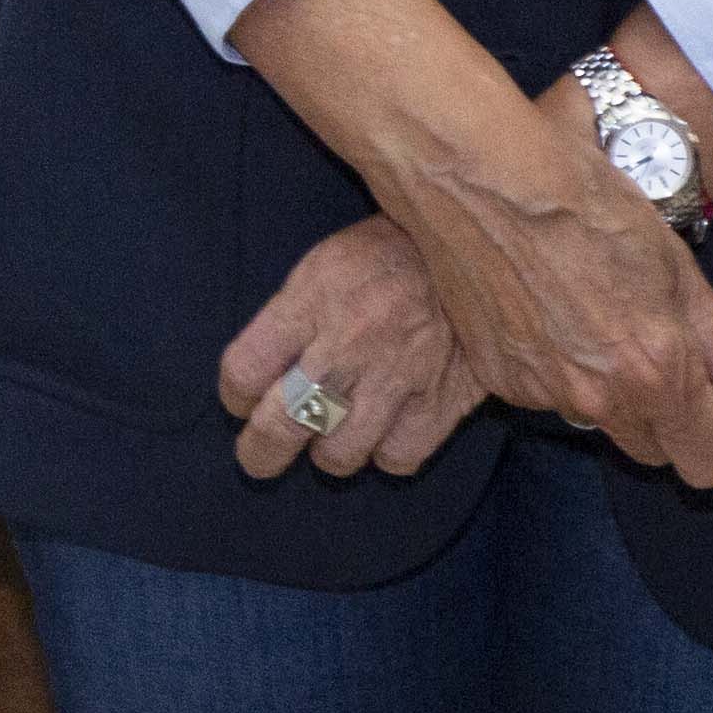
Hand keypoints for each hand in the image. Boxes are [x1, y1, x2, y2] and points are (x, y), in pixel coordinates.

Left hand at [214, 215, 489, 481]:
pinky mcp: (439, 404)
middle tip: (259, 456)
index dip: (235, 396)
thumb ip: (291, 314)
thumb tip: (261, 370)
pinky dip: (385, 454)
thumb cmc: (390, 255)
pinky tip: (383, 434)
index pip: (245, 370)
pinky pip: (395, 458)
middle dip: (260, 451)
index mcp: (311, 300)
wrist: (478, 254)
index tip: (241, 401)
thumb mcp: (326, 262)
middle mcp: (346, 344)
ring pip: (337, 454)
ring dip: (327, 452)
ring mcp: (394, 379)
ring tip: (332, 437)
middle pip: (281, 424)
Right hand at [229, 0, 712, 485]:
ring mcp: (539, 392)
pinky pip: (543, 395)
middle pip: (652, 449)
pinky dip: (554, 367)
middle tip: (654, 342)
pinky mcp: (495, 378)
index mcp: (656, 372)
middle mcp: (597, 398)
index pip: (707, 462)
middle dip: (664, 413)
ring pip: (594, 419)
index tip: (710, 392)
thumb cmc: (584, 201)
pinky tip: (545, 308)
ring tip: (591, 311)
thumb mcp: (678, 268)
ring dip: (606, 388)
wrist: (478, 174)